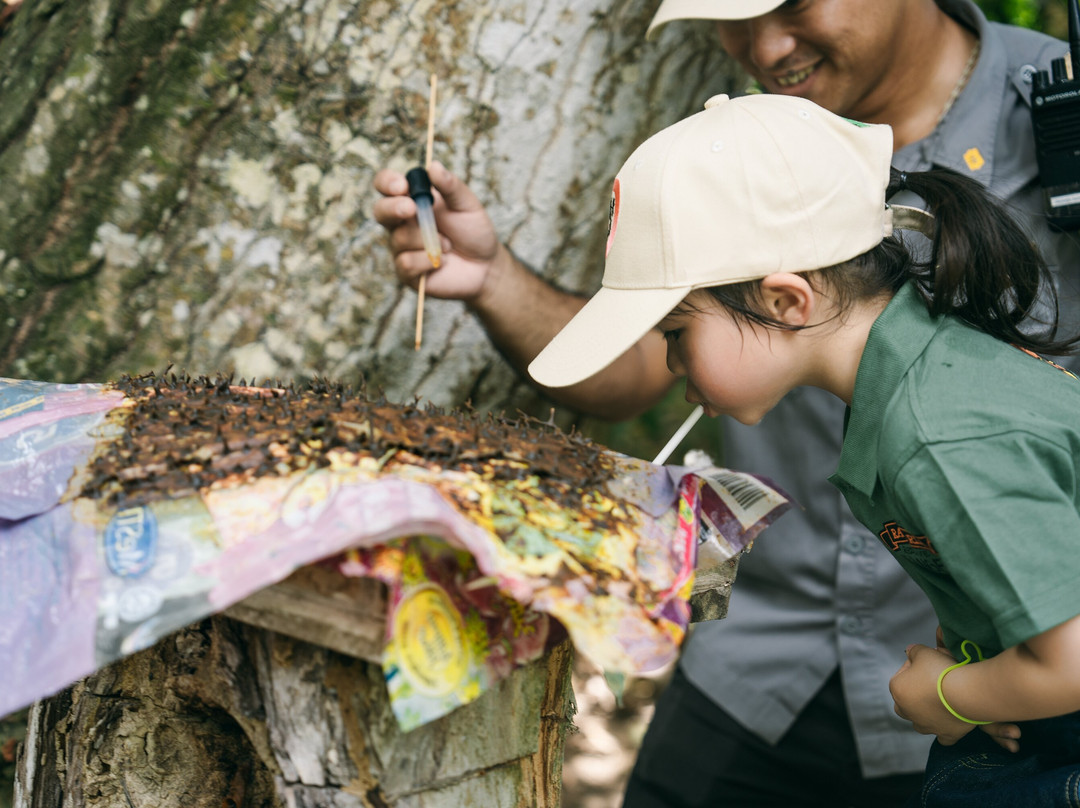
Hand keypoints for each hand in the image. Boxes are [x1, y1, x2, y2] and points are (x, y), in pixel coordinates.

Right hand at [372, 161, 502, 302]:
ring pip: (399, 238)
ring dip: (427, 240)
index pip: (386, 185)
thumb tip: (433, 166)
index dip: (387, 183)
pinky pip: (406, 262)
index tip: (401, 185)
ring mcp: (401, 247)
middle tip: (411, 209)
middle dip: (393, 208)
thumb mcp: (467, 205)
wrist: (485, 266)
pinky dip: (427, 260)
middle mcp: (401, 222)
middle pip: (380, 211)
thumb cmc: (474, 231)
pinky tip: (442, 261)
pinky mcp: (406, 271)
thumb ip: (450, 186)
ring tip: (448, 244)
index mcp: (412, 199)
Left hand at [890, 640, 1020, 751]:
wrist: (964, 692)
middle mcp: (907, 711)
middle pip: (904, 704)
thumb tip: (910, 651)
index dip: (914, 668)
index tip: (927, 664)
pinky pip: (943, 738)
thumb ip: (913, 651)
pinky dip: (945, 732)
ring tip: (939, 703)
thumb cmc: (939, 671)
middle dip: (913, 695)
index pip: (901, 676)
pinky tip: (950, 724)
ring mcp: (926, 725)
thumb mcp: (923, 652)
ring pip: (919, 723)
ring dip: (925, 715)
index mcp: (897, 690)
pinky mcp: (945, 735)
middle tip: (930, 684)